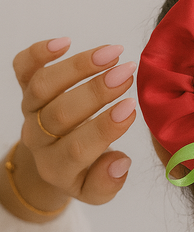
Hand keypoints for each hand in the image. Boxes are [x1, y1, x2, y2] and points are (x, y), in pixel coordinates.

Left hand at [9, 38, 136, 213]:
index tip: (132, 108)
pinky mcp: (26, 88)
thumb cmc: (84, 172)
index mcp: (56, 167)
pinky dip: (38, 52)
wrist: (52, 160)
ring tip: (113, 53)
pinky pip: (23, 68)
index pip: (77, 148)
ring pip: (43, 85)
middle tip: (127, 74)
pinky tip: (66, 41)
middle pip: (60, 113)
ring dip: (78, 66)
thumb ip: (108, 183)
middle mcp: (38, 138)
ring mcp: (30, 111)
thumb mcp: (96, 190)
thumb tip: (121, 162)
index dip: (104, 128)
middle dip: (95, 92)